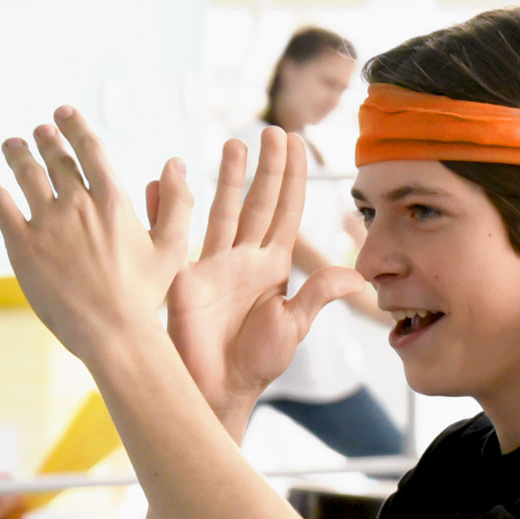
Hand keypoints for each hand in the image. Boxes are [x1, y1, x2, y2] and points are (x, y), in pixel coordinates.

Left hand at [0, 108, 190, 368]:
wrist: (112, 333)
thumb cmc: (144, 296)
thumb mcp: (173, 248)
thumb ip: (177, 203)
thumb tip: (175, 164)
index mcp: (114, 201)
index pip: (90, 149)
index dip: (74, 126)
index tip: (63, 114)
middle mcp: (78, 205)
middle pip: (56, 158)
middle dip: (46, 139)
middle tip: (39, 132)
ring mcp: (48, 223)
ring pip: (25, 173)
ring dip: (17, 153)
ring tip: (13, 146)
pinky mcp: (22, 245)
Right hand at [164, 128, 367, 424]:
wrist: (218, 388)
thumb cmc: (256, 362)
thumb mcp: (293, 325)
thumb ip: (319, 294)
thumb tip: (357, 275)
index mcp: (272, 266)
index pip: (285, 211)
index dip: (290, 177)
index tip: (295, 143)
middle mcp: (243, 258)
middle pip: (256, 200)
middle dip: (264, 166)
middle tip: (270, 130)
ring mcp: (212, 263)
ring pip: (221, 209)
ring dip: (225, 176)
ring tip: (232, 143)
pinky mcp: (184, 274)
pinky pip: (175, 233)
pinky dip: (167, 207)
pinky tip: (162, 182)